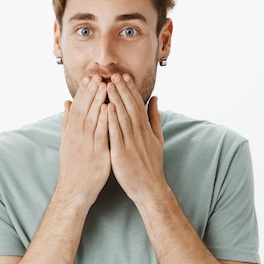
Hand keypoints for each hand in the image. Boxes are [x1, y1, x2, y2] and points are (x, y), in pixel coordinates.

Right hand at [56, 75, 110, 207]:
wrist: (74, 192)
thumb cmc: (73, 167)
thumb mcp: (67, 143)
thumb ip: (68, 123)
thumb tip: (67, 103)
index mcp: (71, 134)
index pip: (78, 108)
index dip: (83, 93)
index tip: (89, 78)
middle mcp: (77, 138)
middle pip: (84, 111)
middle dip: (91, 93)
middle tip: (97, 76)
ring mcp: (86, 147)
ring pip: (92, 120)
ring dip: (98, 102)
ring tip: (104, 86)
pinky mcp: (97, 156)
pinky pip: (101, 136)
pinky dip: (105, 121)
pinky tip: (109, 109)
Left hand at [106, 73, 166, 202]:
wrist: (150, 188)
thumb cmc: (151, 164)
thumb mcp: (157, 139)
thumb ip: (154, 117)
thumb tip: (155, 98)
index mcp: (146, 130)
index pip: (137, 105)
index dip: (130, 90)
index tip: (124, 76)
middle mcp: (139, 134)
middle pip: (130, 107)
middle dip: (122, 90)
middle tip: (114, 74)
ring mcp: (131, 144)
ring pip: (123, 117)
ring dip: (116, 100)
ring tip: (108, 85)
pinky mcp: (122, 154)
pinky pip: (116, 134)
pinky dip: (111, 120)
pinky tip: (106, 108)